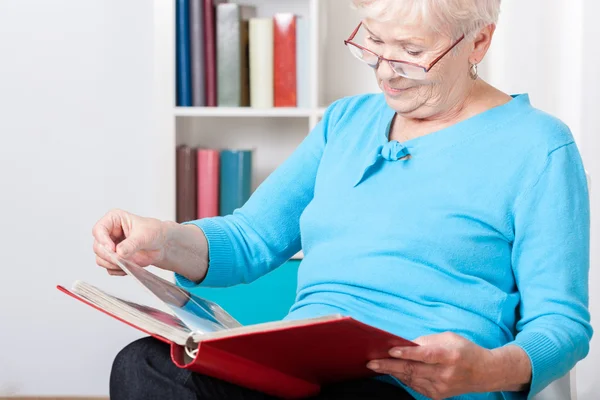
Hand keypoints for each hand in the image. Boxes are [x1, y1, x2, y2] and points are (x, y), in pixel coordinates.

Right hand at [92, 209, 167, 275]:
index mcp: (113, 219)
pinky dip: (118, 270)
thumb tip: (119, 252)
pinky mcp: (114, 258)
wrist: (162, 244)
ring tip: (129, 263)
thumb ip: (131, 244)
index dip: (103, 240)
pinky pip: (109, 268)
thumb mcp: (144, 235)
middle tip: (121, 260)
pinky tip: (130, 267)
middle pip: (98, 247)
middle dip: (109, 256)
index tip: (112, 249)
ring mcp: (110, 247)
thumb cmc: (154, 232)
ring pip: (101, 259)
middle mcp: (109, 233)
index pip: (98, 230)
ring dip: (113, 264)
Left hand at [367, 332, 494, 399]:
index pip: (425, 355)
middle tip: (372, 363)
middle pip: (413, 370)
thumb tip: (404, 344)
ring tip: (377, 366)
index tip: (390, 350)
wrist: (485, 373)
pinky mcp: (438, 395)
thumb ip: (426, 341)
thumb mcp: (449, 338)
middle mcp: (445, 373)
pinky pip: (415, 386)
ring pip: (411, 379)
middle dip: (390, 366)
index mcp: (449, 355)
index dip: (407, 353)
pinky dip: (403, 378)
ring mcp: (441, 387)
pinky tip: (394, 372)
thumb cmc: (464, 350)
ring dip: (393, 372)